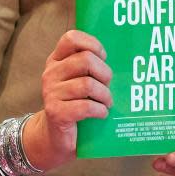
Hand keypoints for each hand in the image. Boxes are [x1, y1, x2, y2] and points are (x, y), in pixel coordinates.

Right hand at [24, 30, 112, 170]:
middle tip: (108, 84)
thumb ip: (91, 65)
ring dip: (105, 95)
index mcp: (56, 60)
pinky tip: (102, 113)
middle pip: (85, 60)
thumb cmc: (76, 103)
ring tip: (107, 102)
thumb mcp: (79, 79)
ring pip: (87, 84)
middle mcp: (51, 73)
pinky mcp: (56, 112)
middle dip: (104, 73)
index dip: (92, 44)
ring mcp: (51, 93)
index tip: (103, 57)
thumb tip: (123, 54)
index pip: (71, 38)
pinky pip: (85, 106)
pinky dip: (99, 110)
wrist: (56, 136)